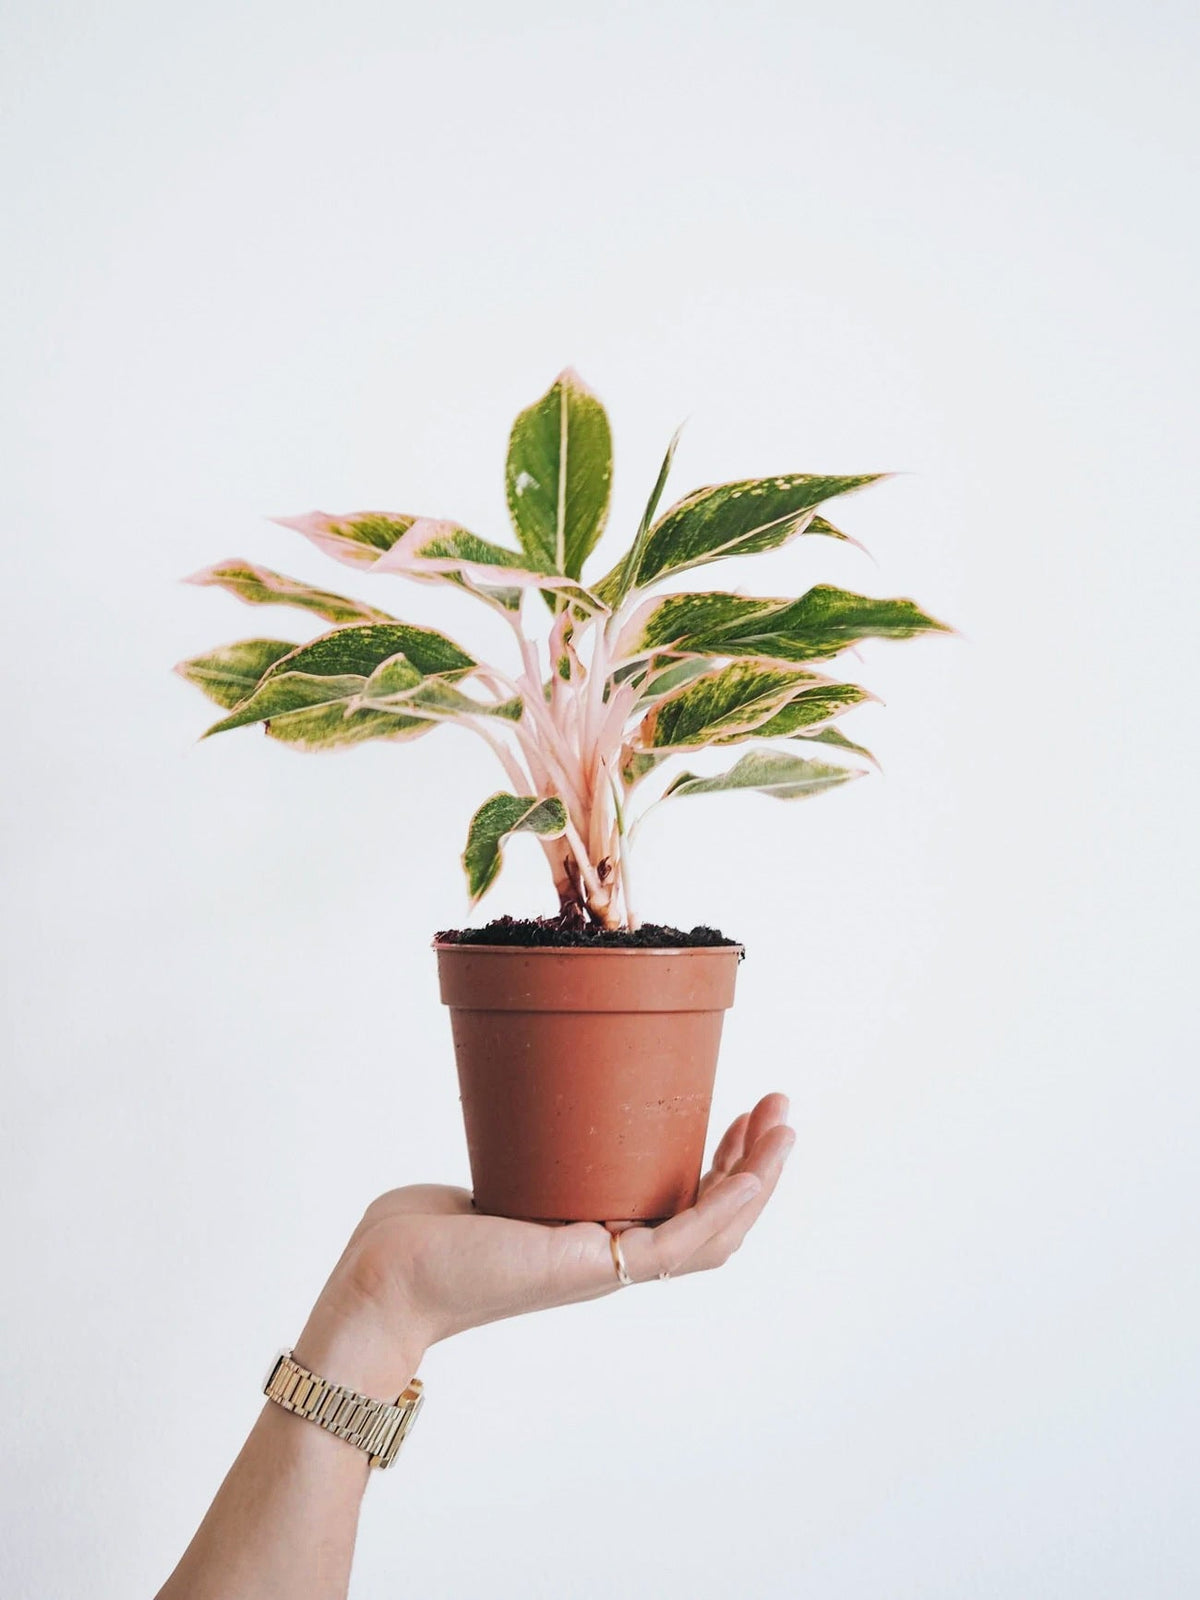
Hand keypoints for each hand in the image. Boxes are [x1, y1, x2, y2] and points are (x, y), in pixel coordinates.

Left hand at [294, 1094, 794, 1397]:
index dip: (724, 1163)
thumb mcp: (501, 1171)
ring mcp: (608, 1266)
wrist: (387, 1280)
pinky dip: (725, 1207)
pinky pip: (682, 1243)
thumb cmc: (424, 1235)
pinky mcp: (595, 1266)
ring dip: (759, 1181)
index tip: (742, 1112)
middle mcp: (612, 1256)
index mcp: (597, 1236)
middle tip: (782, 1107)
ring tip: (785, 1126)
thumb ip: (535, 1146)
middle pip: (714, 1220)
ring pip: (714, 1233)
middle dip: (756, 1163)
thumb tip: (542, 1097)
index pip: (685, 1208)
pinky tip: (751, 1173)